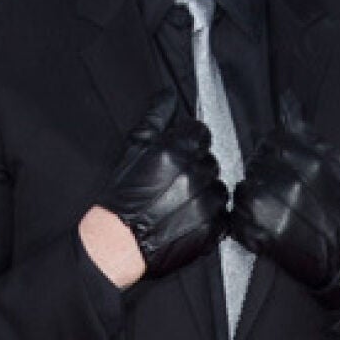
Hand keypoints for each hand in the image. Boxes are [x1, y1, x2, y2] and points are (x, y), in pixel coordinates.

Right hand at [95, 91, 227, 279]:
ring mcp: (203, 205)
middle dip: (197, 169)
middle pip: (211, 161)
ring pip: (220, 189)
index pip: (201, 133)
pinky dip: (210, 218)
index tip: (180, 154)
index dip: (190, 143)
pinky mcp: (209, 230)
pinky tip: (188, 219)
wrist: (117, 243)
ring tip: (182, 203)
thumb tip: (168, 96)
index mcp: (173, 153)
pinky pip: (222, 217)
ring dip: (206, 193)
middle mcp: (191, 177)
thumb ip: (154, 120)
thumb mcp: (133, 151)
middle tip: (176, 183)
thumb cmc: (122, 199)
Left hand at [230, 96, 339, 294]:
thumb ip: (305, 134)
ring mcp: (269, 208)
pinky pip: (237, 218)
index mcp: (304, 158)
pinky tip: (265, 223)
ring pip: (242, 189)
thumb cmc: (339, 205)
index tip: (279, 164)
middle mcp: (285, 180)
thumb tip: (287, 103)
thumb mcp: (331, 160)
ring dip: (252, 196)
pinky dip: (246, 220)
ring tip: (273, 207)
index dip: (273, 153)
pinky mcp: (259, 233)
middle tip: (278, 190)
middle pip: (254, 164)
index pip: (271, 141)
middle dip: (263, 175)